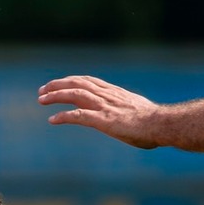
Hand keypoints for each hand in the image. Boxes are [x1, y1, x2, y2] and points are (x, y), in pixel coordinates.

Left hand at [37, 75, 163, 147]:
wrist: (162, 124)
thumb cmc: (154, 121)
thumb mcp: (138, 110)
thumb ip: (128, 109)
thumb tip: (129, 115)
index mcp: (115, 92)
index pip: (88, 80)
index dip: (71, 81)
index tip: (59, 84)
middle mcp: (107, 95)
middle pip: (77, 83)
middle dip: (57, 85)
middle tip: (42, 90)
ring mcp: (105, 107)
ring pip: (74, 95)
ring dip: (55, 96)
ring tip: (41, 100)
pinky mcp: (104, 120)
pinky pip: (78, 115)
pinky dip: (64, 116)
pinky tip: (52, 119)